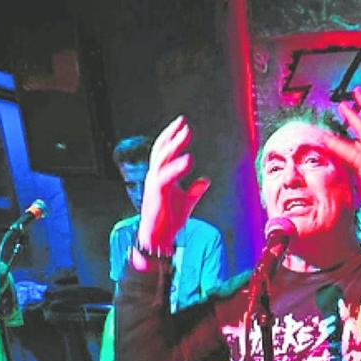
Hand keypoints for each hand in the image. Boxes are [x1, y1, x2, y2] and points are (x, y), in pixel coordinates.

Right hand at [138, 116, 210, 254]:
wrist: (157, 239)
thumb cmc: (168, 222)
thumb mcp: (186, 203)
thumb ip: (195, 191)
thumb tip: (206, 180)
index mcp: (161, 177)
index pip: (164, 151)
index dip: (172, 137)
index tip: (183, 124)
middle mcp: (154, 177)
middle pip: (161, 150)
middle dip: (172, 135)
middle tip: (184, 122)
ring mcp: (154, 184)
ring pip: (162, 159)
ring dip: (174, 145)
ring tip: (186, 134)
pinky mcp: (157, 194)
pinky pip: (166, 177)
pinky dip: (177, 167)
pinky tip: (189, 160)